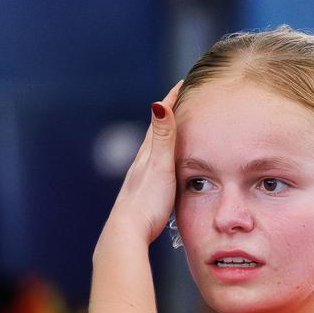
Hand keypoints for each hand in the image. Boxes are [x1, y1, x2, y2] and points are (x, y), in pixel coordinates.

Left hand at [100, 80, 183, 248]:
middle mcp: (142, 161)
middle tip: (183, 97)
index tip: (185, 82)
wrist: (128, 231)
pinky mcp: (145, 191)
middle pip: (157, 130)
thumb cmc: (147, 201)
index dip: (173, 99)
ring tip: (179, 127)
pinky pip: (158, 164)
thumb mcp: (159, 166)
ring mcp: (142, 176)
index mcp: (148, 153)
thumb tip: (158, 103)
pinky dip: (166, 155)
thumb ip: (162, 138)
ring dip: (168, 134)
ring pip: (156, 147)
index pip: (162, 118)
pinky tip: (168, 164)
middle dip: (170, 112)